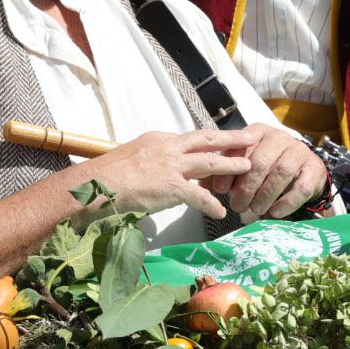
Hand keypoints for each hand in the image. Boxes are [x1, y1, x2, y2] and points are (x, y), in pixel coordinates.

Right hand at [84, 130, 256, 219]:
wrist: (98, 183)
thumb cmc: (107, 175)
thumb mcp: (131, 156)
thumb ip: (148, 160)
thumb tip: (153, 170)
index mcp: (159, 140)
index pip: (190, 139)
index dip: (210, 141)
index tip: (224, 141)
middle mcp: (168, 148)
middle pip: (207, 140)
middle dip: (231, 139)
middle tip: (251, 137)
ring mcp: (171, 166)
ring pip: (210, 163)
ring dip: (231, 165)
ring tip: (248, 167)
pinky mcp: (172, 186)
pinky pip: (199, 196)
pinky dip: (212, 204)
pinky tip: (220, 211)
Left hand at [221, 124, 328, 221]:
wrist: (303, 171)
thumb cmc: (268, 167)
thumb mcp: (246, 164)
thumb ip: (228, 171)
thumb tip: (207, 185)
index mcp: (259, 132)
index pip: (241, 147)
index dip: (229, 169)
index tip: (220, 189)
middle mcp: (279, 137)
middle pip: (260, 161)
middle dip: (246, 187)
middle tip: (238, 205)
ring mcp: (299, 152)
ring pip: (281, 173)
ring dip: (265, 195)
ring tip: (255, 210)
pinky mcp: (314, 169)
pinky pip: (301, 187)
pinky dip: (286, 202)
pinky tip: (275, 213)